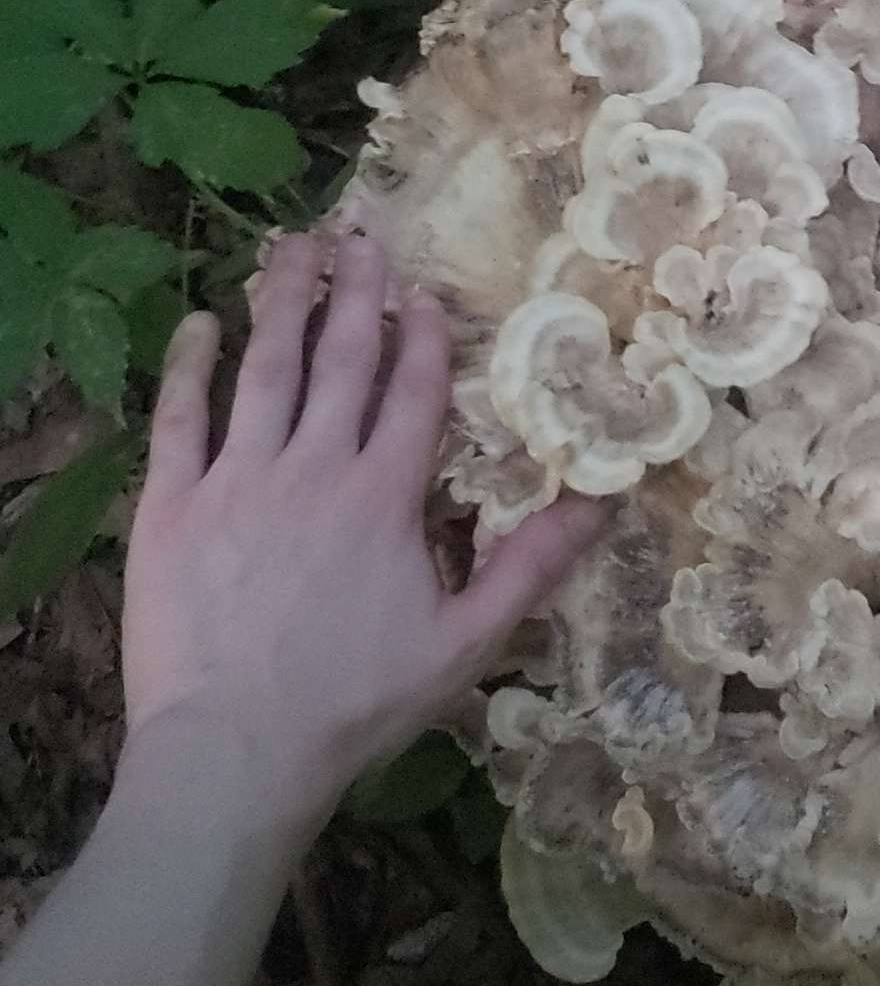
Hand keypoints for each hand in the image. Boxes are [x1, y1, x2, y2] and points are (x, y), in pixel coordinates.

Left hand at [122, 230, 600, 837]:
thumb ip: (529, 567)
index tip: (423, 289)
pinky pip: (180, 417)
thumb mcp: (463, 644)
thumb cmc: (354, 704)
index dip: (421, 337)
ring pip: (264, 368)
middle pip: (341, 360)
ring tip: (293, 246)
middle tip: (361, 234)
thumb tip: (601, 503)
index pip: (411, 394)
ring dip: (282, 300)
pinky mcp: (171, 504)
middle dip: (356, 292)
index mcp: (384, 497)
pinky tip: (200, 321)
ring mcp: (236, 479)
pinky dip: (189, 364)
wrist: (234, 751)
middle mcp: (313, 468)